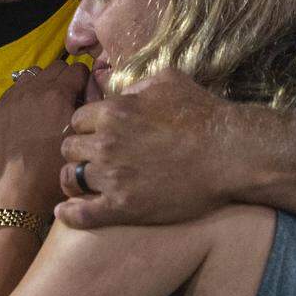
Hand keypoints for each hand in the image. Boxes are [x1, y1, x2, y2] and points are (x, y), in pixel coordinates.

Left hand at [0, 62, 88, 213]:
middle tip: (68, 101)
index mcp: (58, 95)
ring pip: (33, 76)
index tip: (85, 96)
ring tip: (48, 108)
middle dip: (65, 80)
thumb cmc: (56, 171)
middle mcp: (33, 91)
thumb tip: (91, 91)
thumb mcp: (83, 138)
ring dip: (44, 86)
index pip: (78, 68)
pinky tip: (29, 117)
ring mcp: (12, 100)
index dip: (85, 81)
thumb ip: (90, 109)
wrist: (20, 193)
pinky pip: (14, 91)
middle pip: (55, 68)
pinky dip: (24, 97)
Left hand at [56, 69, 245, 227]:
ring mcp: (113, 177)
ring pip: (71, 178)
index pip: (76, 120)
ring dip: (75, 180)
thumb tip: (120, 91)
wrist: (230, 154)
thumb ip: (136, 84)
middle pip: (68, 148)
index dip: (86, 128)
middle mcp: (106, 144)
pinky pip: (82, 214)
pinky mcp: (124, 207)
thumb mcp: (167, 81)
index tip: (96, 136)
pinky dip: (70, 214)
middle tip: (92, 159)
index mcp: (113, 112)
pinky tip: (65, 213)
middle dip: (79, 152)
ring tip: (84, 184)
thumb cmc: (203, 114)